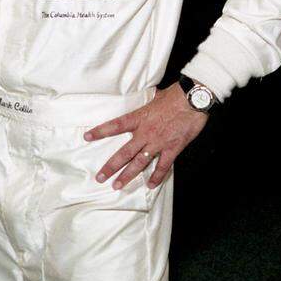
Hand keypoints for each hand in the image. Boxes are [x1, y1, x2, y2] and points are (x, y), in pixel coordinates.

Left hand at [84, 85, 208, 189]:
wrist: (193, 99)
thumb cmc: (175, 95)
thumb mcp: (155, 97)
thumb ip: (146, 103)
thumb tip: (145, 97)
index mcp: (139, 118)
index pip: (115, 126)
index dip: (100, 131)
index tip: (87, 137)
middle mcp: (145, 133)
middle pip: (124, 153)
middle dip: (111, 167)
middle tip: (100, 177)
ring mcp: (158, 143)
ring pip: (139, 163)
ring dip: (128, 175)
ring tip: (117, 185)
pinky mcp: (172, 149)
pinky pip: (163, 166)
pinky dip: (157, 176)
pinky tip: (151, 185)